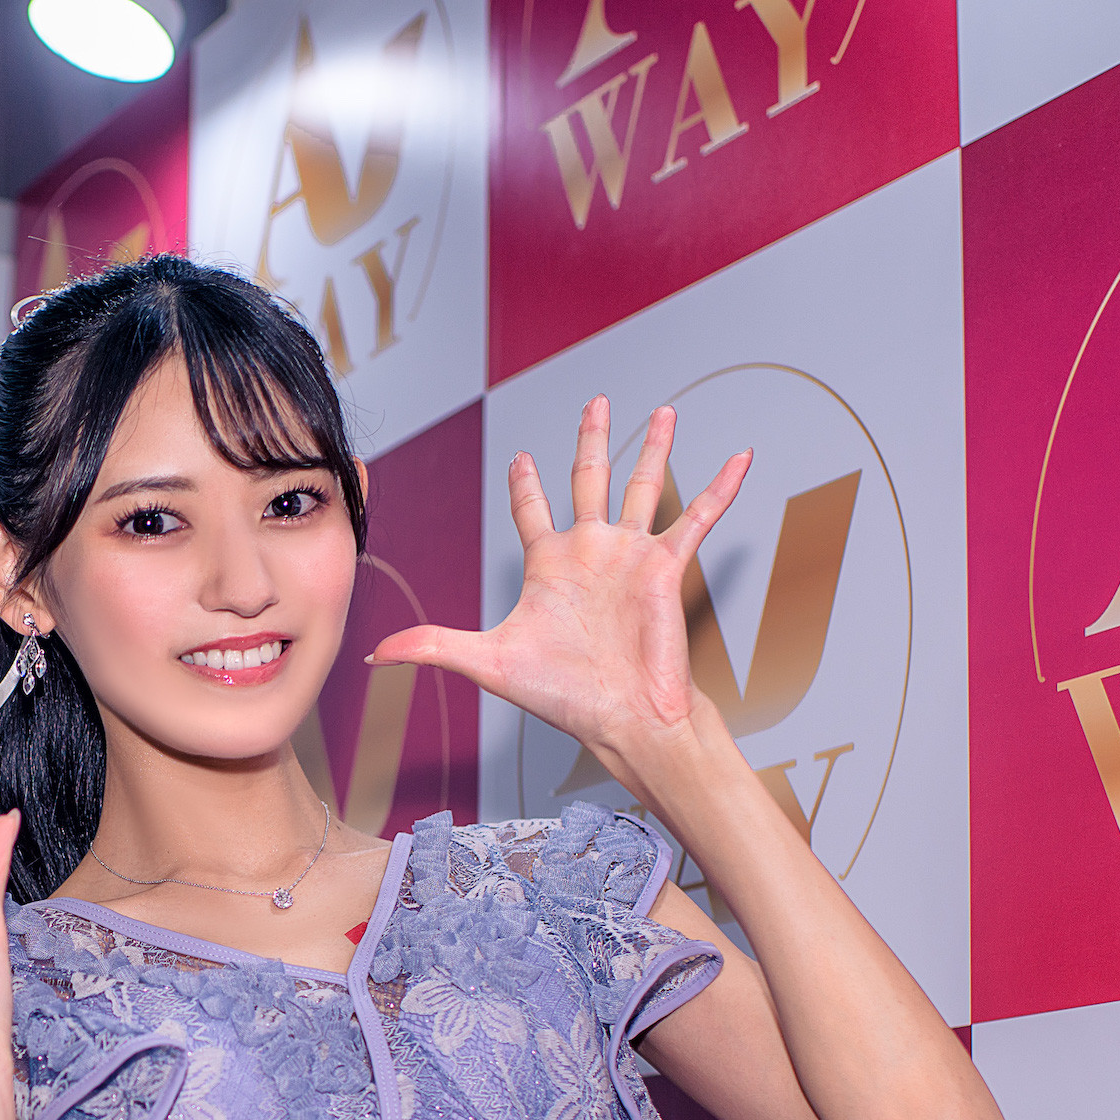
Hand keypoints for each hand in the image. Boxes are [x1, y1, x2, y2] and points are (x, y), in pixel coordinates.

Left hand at [367, 398, 748, 791]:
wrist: (620, 718)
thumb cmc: (562, 696)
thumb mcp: (488, 662)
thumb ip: (434, 645)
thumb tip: (377, 654)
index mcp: (550, 567)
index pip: (533, 511)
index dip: (526, 484)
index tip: (521, 458)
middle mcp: (591, 553)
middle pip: (590, 480)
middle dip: (591, 440)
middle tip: (595, 402)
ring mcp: (630, 556)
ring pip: (645, 486)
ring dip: (655, 448)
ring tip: (664, 412)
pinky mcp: (667, 567)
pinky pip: (698, 517)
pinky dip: (721, 488)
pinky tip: (741, 457)